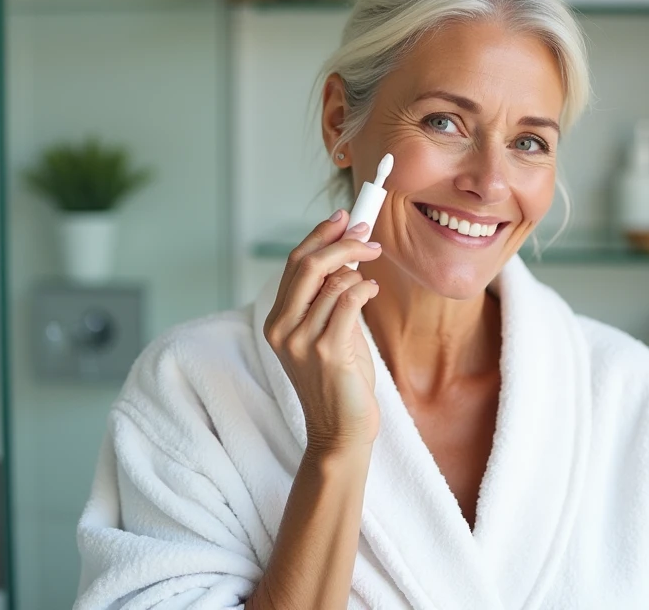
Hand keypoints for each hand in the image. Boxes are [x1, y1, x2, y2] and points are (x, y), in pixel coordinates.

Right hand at [262, 210, 382, 453]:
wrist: (341, 431)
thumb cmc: (340, 381)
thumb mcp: (326, 332)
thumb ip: (327, 298)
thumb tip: (346, 254)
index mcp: (276, 321)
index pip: (295, 263)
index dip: (319, 234)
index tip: (343, 218)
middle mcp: (282, 329)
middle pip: (309, 264)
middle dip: (342, 241)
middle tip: (367, 234)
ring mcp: (302, 341)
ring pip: (334, 281)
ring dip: (358, 272)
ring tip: (369, 282)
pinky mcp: (327, 351)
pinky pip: (349, 300)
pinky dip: (364, 288)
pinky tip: (371, 291)